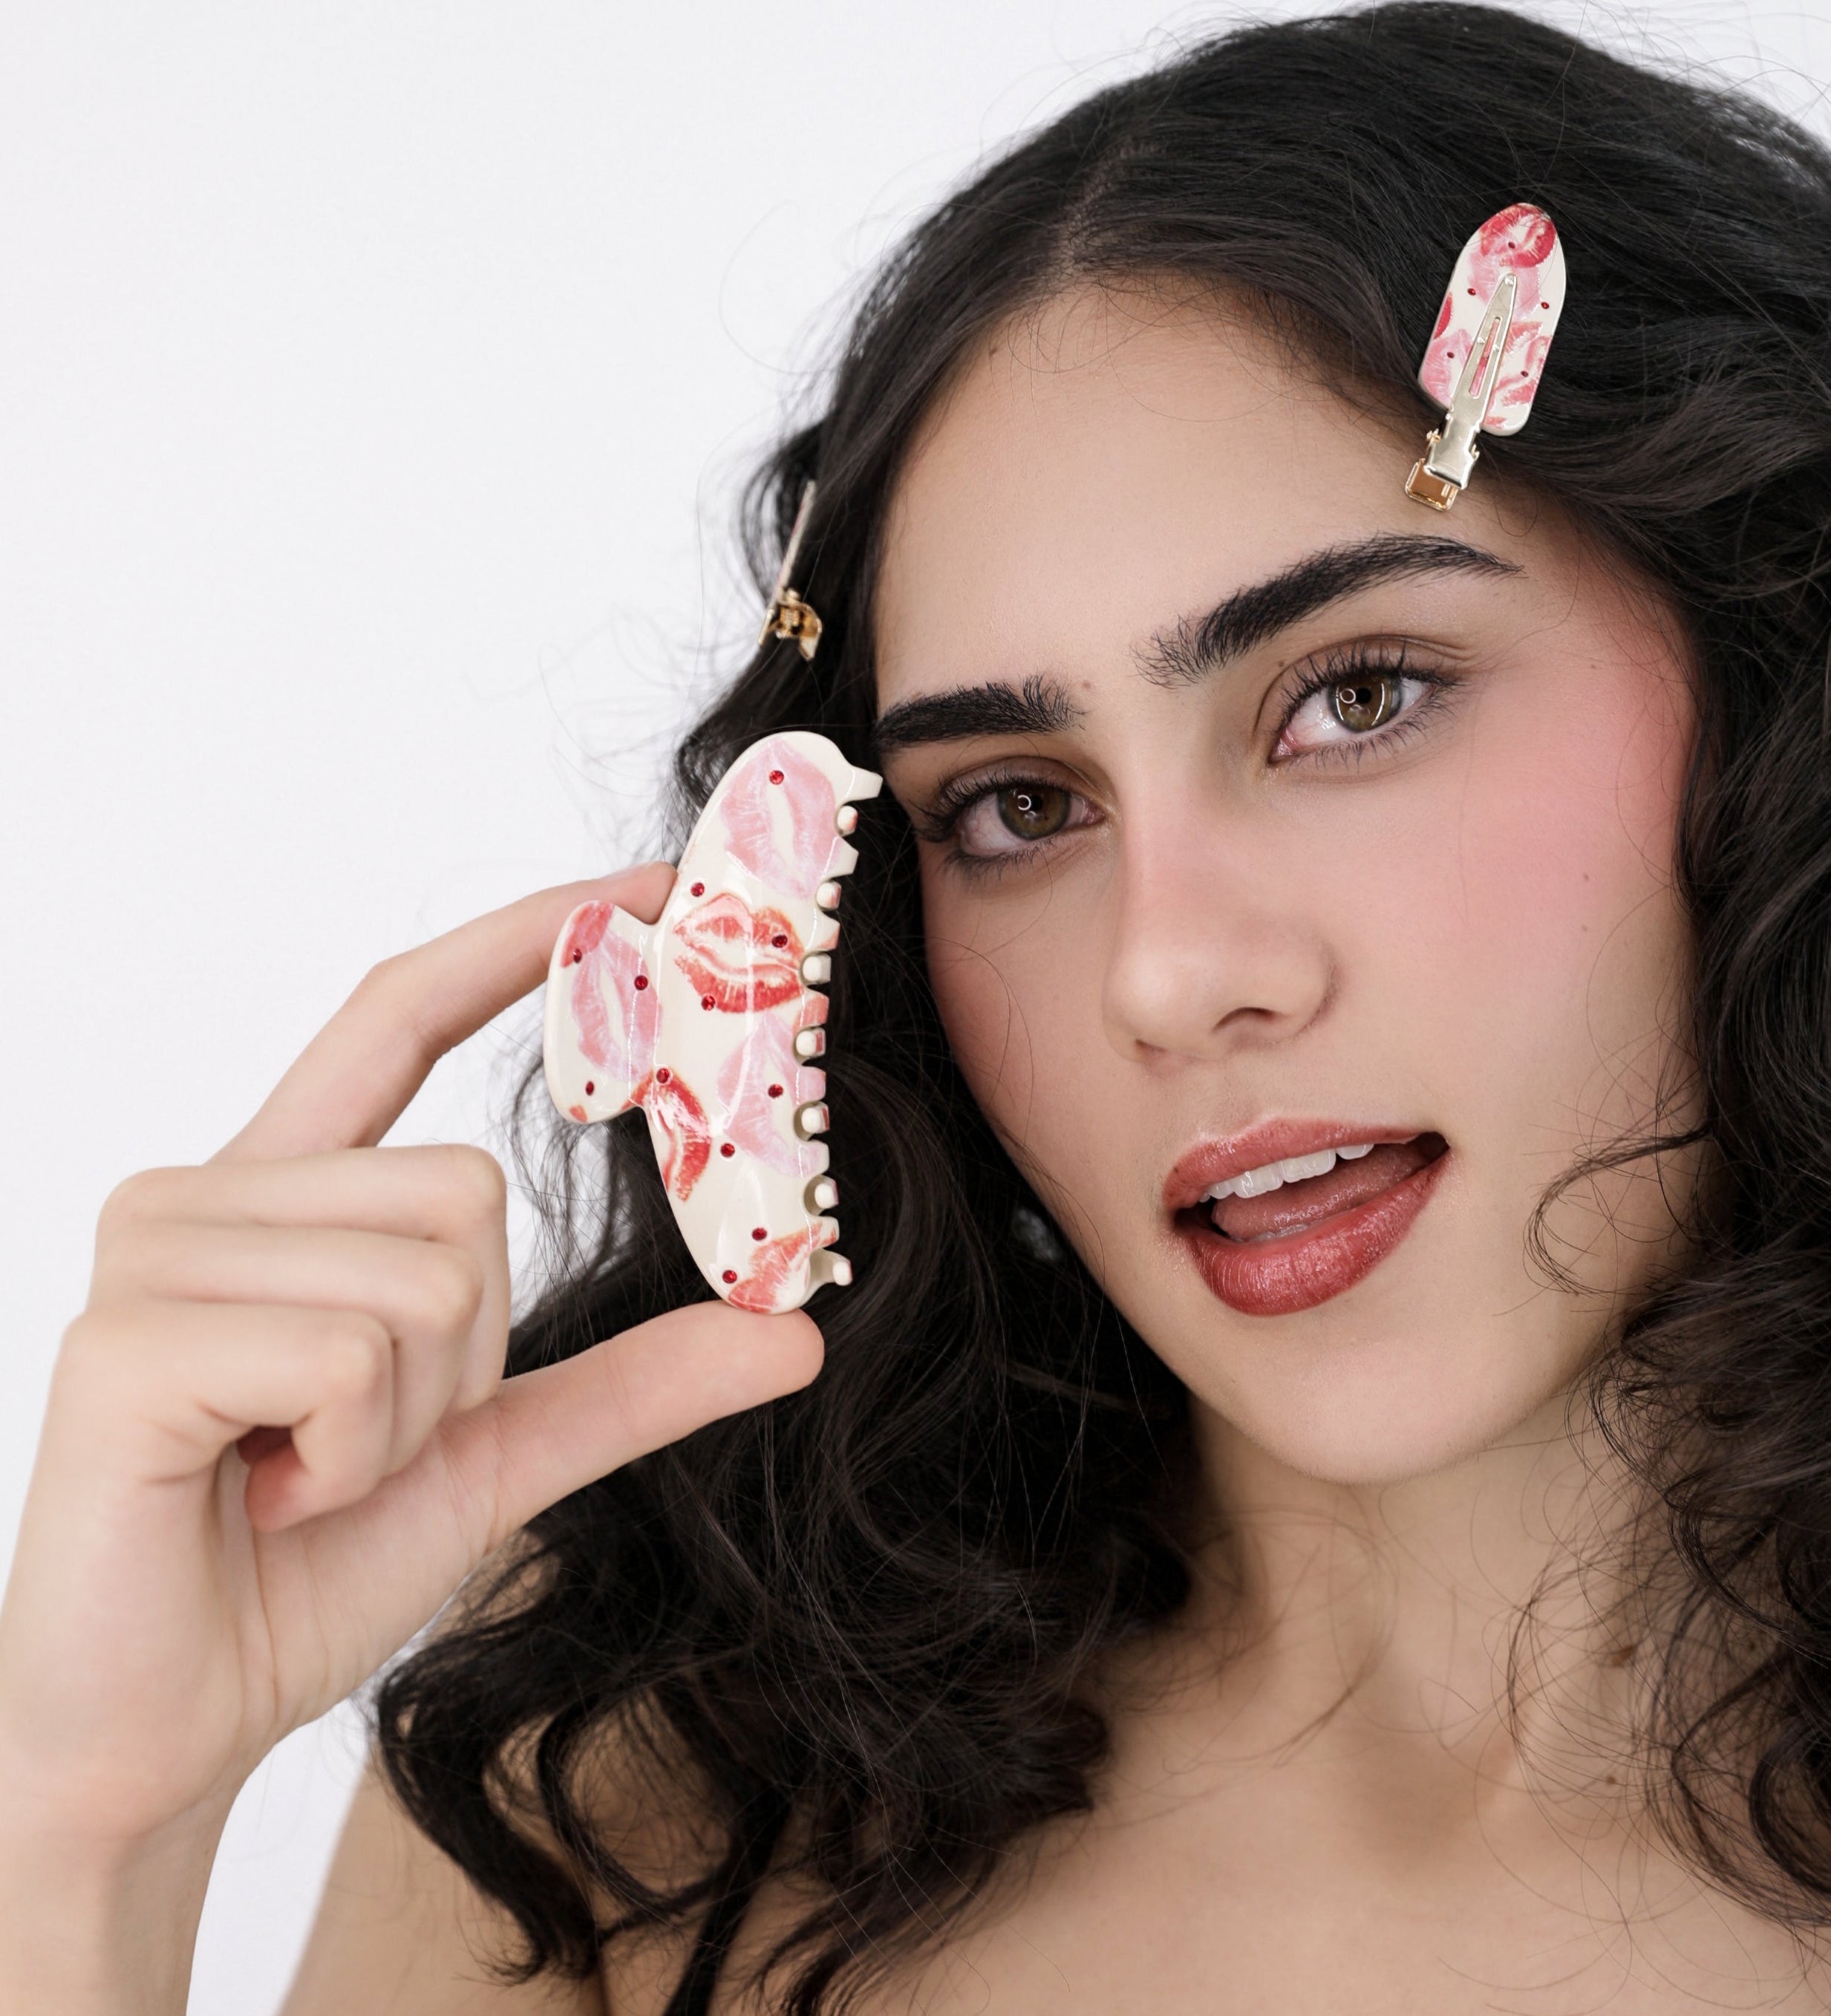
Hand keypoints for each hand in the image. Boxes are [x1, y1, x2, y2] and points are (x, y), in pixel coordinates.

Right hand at [0, 865, 821, 2000]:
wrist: (163, 1722)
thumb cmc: (301, 1568)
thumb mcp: (500, 1453)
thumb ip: (634, 1380)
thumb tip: (796, 1329)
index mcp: (286, 1192)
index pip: (400, 1008)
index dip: (521, 938)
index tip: (644, 886)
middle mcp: (206, 1189)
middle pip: (467, 1185)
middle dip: (466, 1348)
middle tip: (357, 1442)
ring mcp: (156, 1251)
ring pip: (432, 1268)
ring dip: (412, 1411)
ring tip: (304, 1472)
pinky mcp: (129, 1337)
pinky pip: (358, 1352)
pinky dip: (357, 1451)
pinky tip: (266, 1493)